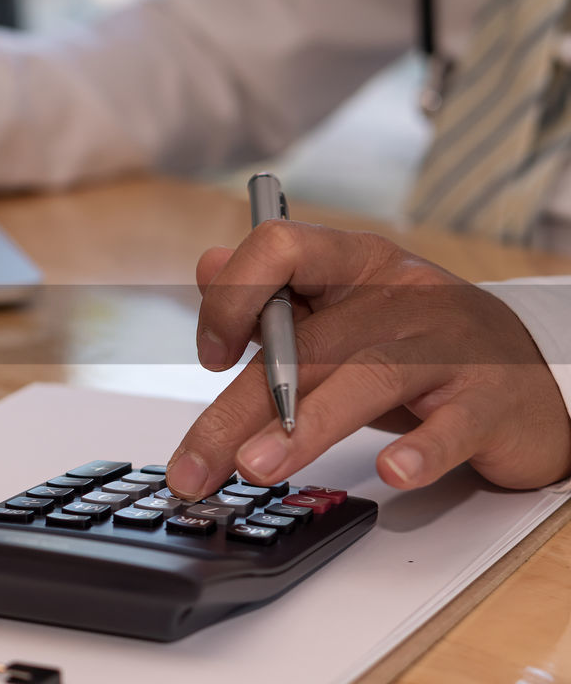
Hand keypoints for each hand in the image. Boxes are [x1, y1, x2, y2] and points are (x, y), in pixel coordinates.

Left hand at [166, 221, 570, 499]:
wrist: (529, 375)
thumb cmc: (417, 347)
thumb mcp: (344, 314)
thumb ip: (275, 299)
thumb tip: (208, 265)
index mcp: (355, 265)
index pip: (282, 249)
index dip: (234, 297)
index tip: (210, 356)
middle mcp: (400, 295)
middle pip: (307, 344)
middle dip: (238, 409)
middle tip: (194, 466)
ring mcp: (448, 345)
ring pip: (368, 378)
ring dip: (305, 427)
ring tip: (257, 466)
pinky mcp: (491, 400)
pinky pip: (454, 424)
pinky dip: (423, 450)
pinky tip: (392, 473)